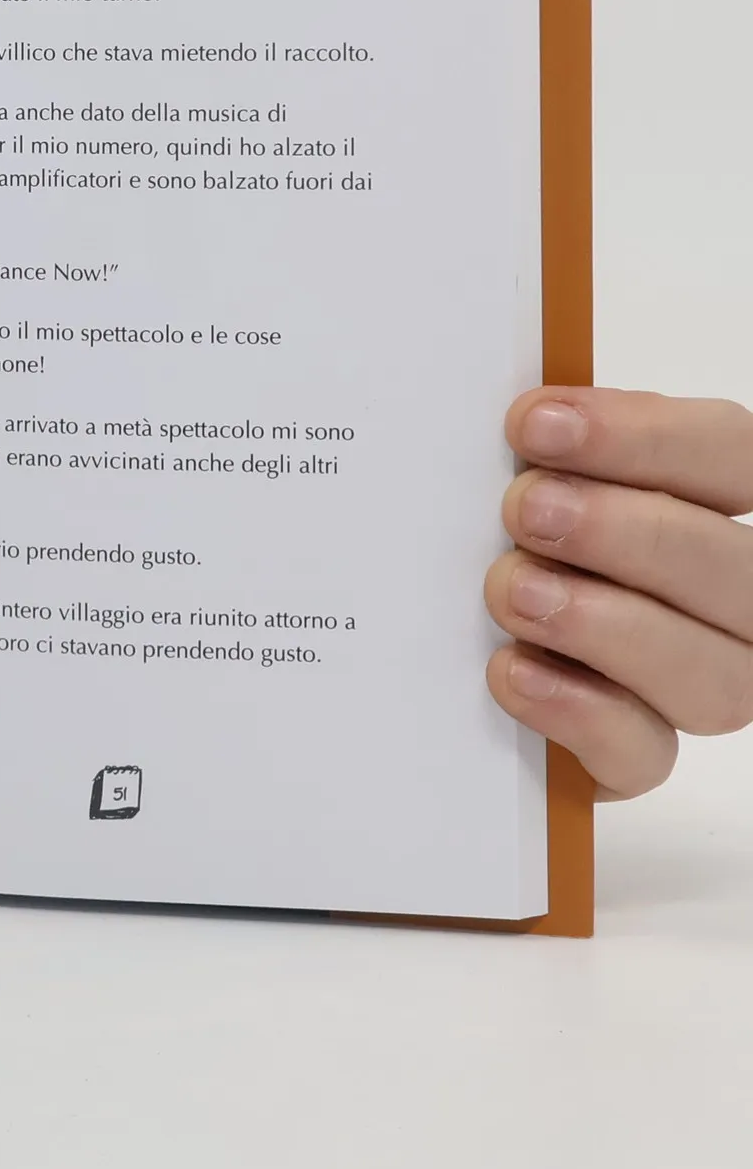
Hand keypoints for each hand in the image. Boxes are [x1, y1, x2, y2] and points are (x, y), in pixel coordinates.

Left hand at [486, 386, 752, 798]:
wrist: (445, 651)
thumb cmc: (504, 535)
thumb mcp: (524, 476)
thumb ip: (542, 449)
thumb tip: (520, 412)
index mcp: (711, 505)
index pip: (732, 454)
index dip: (644, 436)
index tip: (534, 424)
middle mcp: (732, 601)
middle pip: (735, 568)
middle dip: (628, 532)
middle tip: (526, 510)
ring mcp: (693, 684)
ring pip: (712, 674)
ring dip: (605, 623)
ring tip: (511, 590)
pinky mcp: (632, 756)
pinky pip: (643, 752)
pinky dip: (577, 710)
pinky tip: (512, 669)